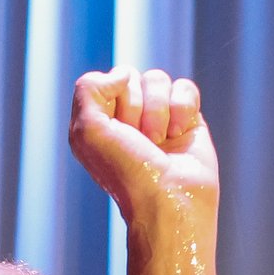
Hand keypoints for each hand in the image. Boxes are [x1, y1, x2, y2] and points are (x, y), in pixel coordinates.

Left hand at [68, 67, 218, 225]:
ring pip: (158, 79)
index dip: (113, 99)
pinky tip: (179, 134)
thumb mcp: (86, 130)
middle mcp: (126, 119)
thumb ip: (88, 89)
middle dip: (136, 107)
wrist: (168, 200)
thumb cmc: (125, 172)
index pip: (105, 80)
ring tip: (159, 141)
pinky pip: (185, 87)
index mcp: (98, 121)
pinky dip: (183, 108)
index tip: (117, 130)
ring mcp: (158, 118)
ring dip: (158, 111)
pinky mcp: (187, 120)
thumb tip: (122, 74)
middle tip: (139, 140)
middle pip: (132, 76)